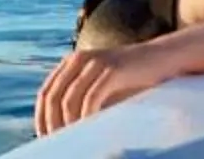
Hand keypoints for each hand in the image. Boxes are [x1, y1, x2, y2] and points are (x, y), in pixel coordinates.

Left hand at [34, 41, 169, 135]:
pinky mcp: (112, 70)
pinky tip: (88, 129)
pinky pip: (92, 97)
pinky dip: (86, 116)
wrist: (162, 59)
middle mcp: (78, 60)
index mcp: (71, 63)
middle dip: (51, 123)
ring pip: (69, 98)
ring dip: (67, 124)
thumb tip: (67, 130)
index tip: (45, 139)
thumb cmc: (132, 80)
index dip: (41, 117)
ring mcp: (95, 63)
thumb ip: (84, 101)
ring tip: (72, 142)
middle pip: (52, 96)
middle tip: (56, 144)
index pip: (45, 93)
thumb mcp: (103, 88)